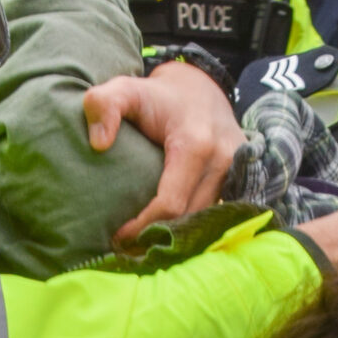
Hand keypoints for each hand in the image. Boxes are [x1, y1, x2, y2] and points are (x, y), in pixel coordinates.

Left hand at [83, 61, 242, 245]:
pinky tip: (164, 235)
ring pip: (203, 221)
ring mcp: (235, 172)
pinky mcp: (238, 180)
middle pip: (188, 218)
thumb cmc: (157, 95)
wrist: (201, 88)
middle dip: (156, 238)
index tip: (116, 237)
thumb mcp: (125, 89)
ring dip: (173, 236)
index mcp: (196, 144)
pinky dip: (188, 227)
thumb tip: (98, 144)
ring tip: (139, 246)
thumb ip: (103, 105)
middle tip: (123, 249)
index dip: (142, 226)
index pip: (170, 203)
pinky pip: (213, 214)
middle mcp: (223, 161)